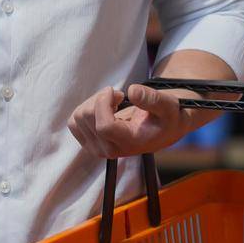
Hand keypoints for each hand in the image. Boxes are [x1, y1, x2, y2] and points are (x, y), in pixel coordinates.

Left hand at [68, 84, 193, 158]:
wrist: (163, 129)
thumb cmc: (167, 117)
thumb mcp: (168, 106)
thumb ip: (153, 99)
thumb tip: (132, 92)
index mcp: (130, 143)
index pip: (103, 126)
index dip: (103, 103)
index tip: (116, 92)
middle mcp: (111, 150)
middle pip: (87, 118)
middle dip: (100, 99)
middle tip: (118, 96)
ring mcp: (98, 149)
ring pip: (78, 117)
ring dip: (93, 103)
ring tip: (112, 103)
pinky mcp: (90, 144)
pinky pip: (74, 122)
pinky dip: (86, 109)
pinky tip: (104, 109)